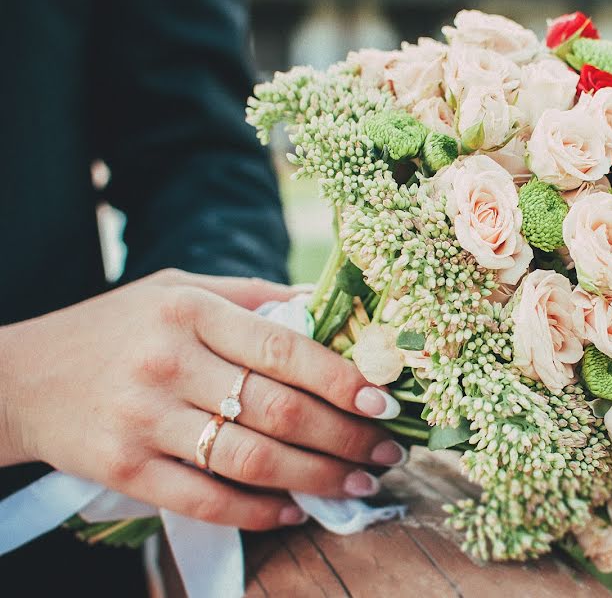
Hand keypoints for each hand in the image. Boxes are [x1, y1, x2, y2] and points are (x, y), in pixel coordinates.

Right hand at [0, 269, 405, 529]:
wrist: (22, 377)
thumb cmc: (118, 327)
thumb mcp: (178, 288)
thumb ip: (252, 297)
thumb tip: (328, 310)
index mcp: (188, 311)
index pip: (282, 348)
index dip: (341, 378)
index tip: (383, 400)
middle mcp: (168, 362)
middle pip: (278, 410)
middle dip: (346, 436)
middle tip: (387, 450)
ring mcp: (144, 419)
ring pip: (251, 460)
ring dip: (317, 477)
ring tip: (358, 481)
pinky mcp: (125, 469)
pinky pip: (206, 500)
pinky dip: (259, 511)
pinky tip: (295, 509)